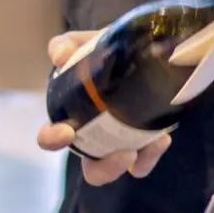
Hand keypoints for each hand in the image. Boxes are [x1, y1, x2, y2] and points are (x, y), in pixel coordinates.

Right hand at [36, 31, 172, 184]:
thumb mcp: (85, 43)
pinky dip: (153, 153)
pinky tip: (162, 138)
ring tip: (153, 143)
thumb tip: (60, 56)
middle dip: (106, 168)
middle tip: (124, 154)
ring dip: (136, 163)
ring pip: (122, 168)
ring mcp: (120, 141)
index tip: (66, 132)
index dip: (53, 140)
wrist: (140, 49)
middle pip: (93, 169)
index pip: (51, 138)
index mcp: (71, 116)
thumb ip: (67, 45)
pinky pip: (147, 158)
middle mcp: (94, 137)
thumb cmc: (104, 51)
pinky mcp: (145, 141)